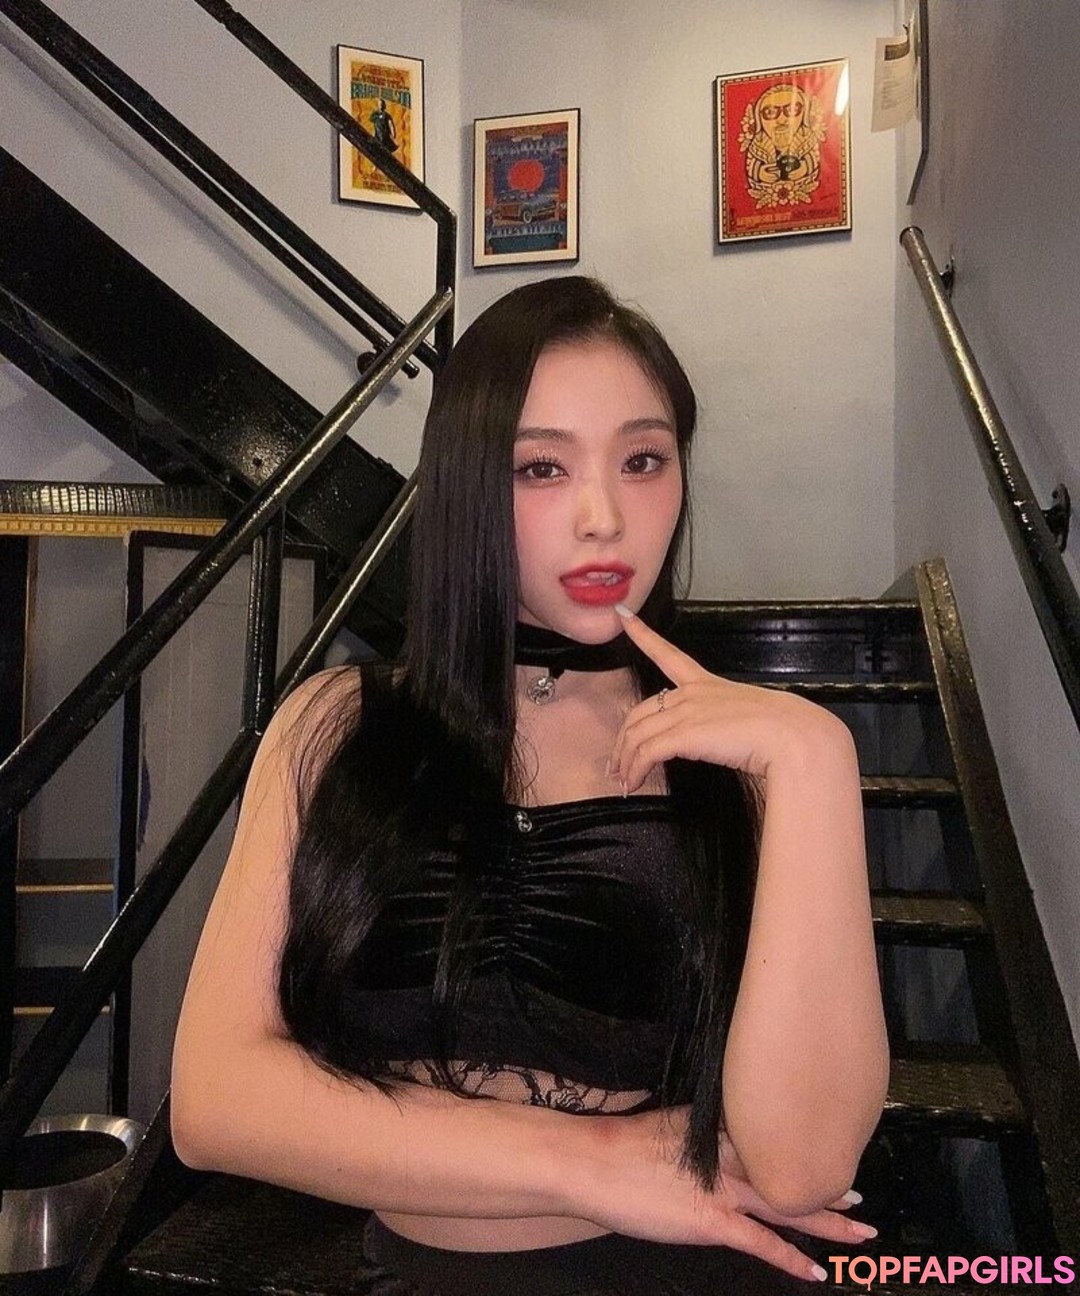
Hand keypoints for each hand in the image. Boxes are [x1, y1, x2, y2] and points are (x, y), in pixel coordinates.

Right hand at [580, 1106, 873, 1282]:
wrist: (593, 1162)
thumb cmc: (621, 1144)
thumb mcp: (669, 1124)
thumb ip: (701, 1130)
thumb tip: (721, 1129)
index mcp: (719, 1128)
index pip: (772, 1138)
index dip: (802, 1148)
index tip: (827, 1151)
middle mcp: (731, 1156)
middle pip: (789, 1170)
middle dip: (825, 1185)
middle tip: (858, 1196)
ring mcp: (724, 1191)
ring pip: (786, 1205)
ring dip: (826, 1220)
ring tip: (858, 1230)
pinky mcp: (713, 1222)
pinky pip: (763, 1243)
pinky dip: (790, 1258)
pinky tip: (815, 1272)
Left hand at [609, 605, 851, 790]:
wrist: (794, 738)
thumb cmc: (783, 733)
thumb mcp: (750, 720)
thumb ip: (728, 726)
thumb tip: (724, 743)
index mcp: (707, 684)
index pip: (668, 654)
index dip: (643, 634)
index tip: (623, 614)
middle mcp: (692, 694)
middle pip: (640, 711)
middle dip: (623, 739)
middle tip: (617, 764)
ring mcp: (688, 712)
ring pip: (637, 734)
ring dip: (626, 761)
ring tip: (624, 782)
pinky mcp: (685, 734)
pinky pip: (646, 752)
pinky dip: (635, 770)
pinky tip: (633, 784)